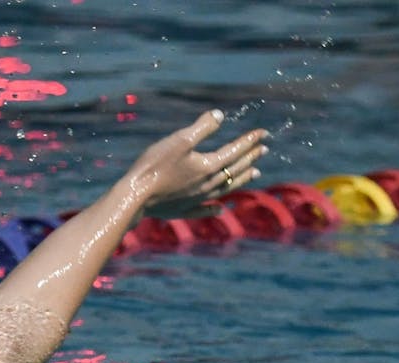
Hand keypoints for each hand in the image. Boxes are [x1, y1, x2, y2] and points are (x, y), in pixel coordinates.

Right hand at [126, 110, 269, 218]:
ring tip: (255, 174)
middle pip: (234, 169)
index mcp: (209, 165)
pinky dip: (215, 209)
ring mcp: (197, 199)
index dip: (250, 140)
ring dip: (242, 179)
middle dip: (250, 157)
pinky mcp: (183, 210)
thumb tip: (220, 115)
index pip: (235, 150)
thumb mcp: (180, 140)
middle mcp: (208, 184)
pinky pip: (205, 210)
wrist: (135, 197)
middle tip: (263, 150)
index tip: (263, 133)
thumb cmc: (156, 165)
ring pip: (226, 188)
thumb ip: (202, 128)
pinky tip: (221, 209)